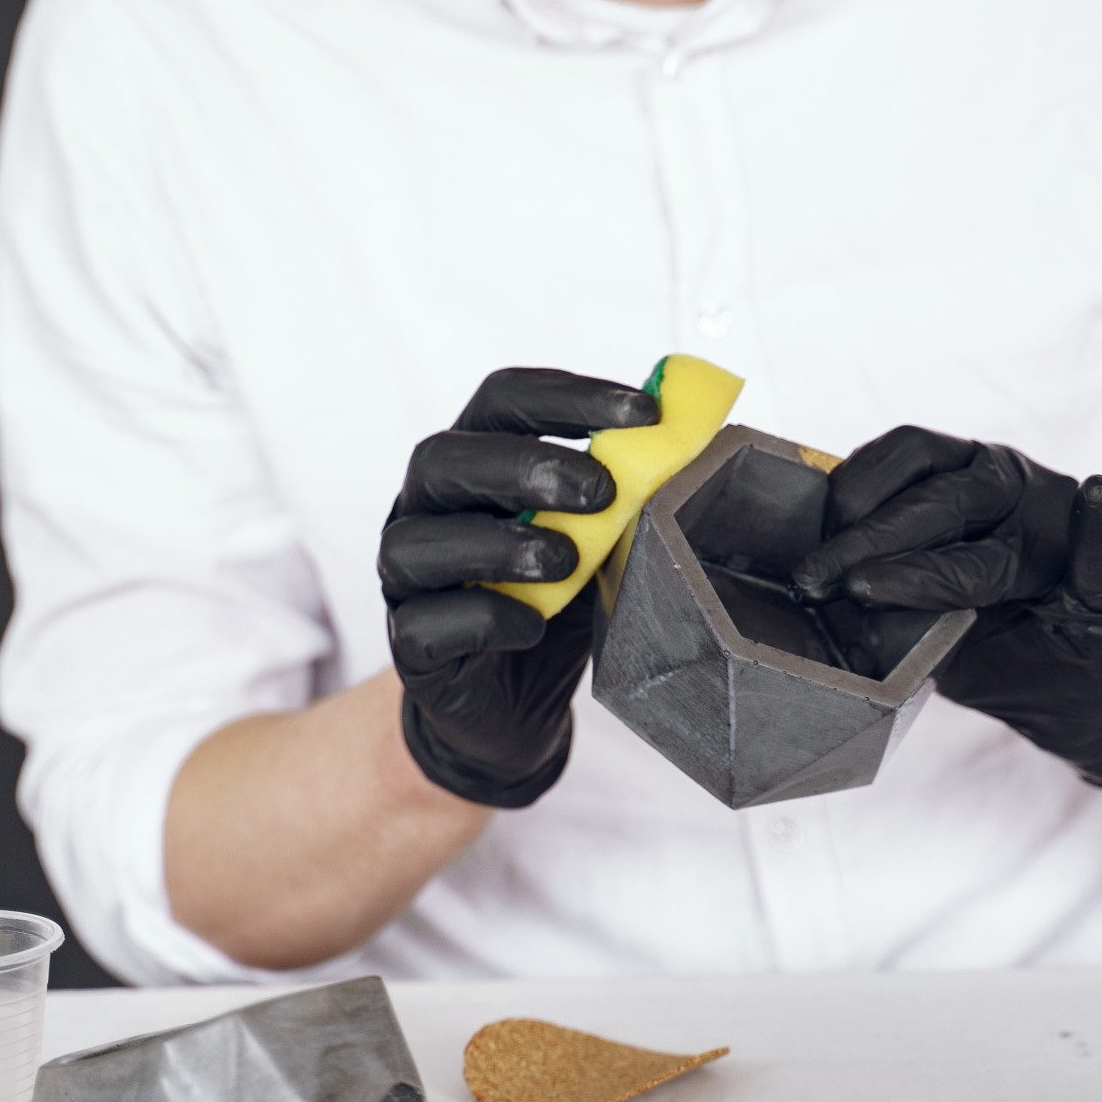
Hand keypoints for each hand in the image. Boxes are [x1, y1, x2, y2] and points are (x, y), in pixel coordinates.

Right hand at [380, 368, 658, 806]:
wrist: (517, 705)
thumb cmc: (556, 601)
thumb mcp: (601, 536)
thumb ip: (627, 489)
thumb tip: (694, 432)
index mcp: (473, 464)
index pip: (502, 400)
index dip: (569, 396)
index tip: (645, 413)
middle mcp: (425, 510)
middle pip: (442, 459)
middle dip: (524, 466)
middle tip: (601, 490)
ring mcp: (407, 579)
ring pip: (415, 543)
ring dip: (498, 544)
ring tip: (567, 561)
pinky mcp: (411, 645)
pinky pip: (424, 625)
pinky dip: (482, 619)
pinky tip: (532, 626)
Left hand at [791, 427, 1101, 790]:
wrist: (1076, 695)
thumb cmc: (994, 639)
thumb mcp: (928, 606)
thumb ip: (886, 583)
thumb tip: (814, 587)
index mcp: (969, 478)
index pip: (908, 456)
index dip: (853, 491)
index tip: (810, 544)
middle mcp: (1016, 488)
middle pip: (940, 496)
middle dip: (867, 539)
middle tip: (814, 581)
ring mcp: (1063, 530)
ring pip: (994, 533)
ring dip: (922, 567)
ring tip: (862, 588)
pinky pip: (1100, 552)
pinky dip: (1095, 527)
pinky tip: (1092, 497)